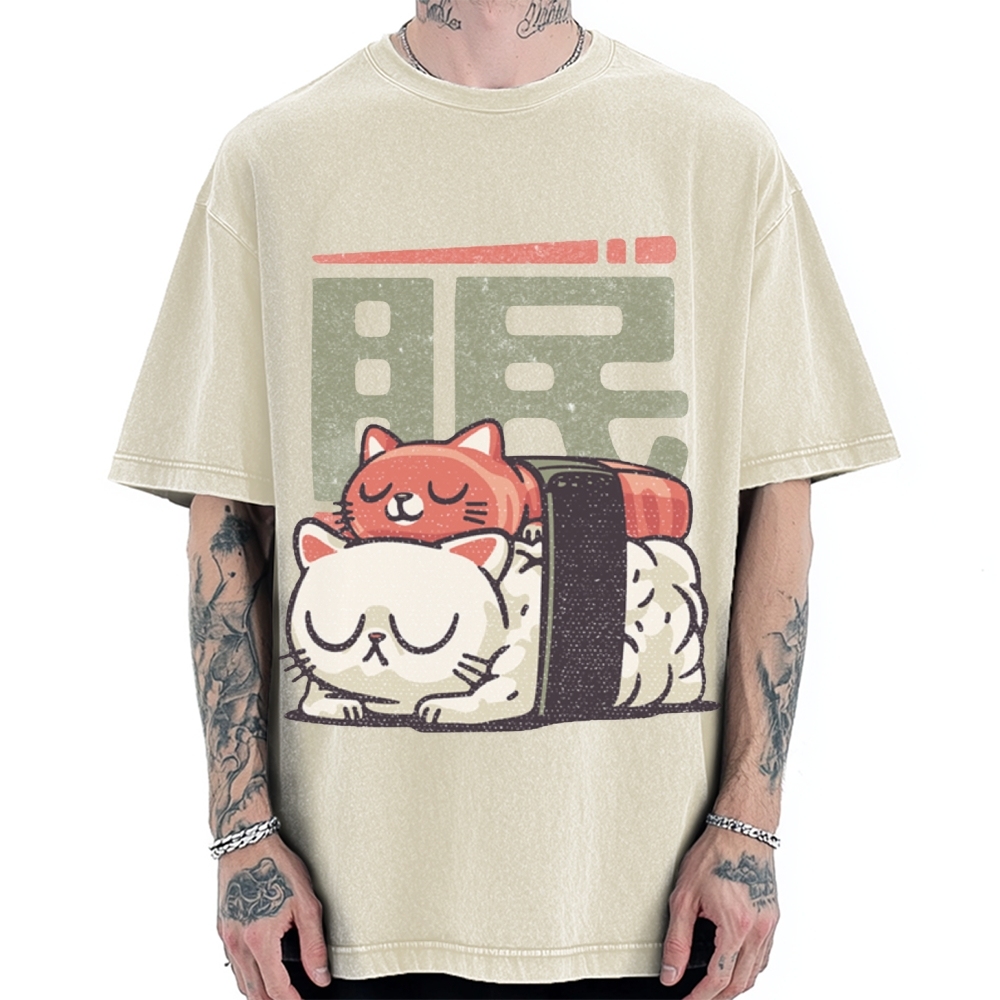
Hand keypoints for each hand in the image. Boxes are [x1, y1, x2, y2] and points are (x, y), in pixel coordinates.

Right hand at [217, 836, 330, 998]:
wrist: (246, 842)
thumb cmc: (277, 866)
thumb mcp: (306, 903)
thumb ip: (314, 945)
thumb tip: (320, 977)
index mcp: (260, 941)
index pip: (276, 990)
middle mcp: (238, 944)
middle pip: (254, 992)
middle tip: (291, 999)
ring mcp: (227, 936)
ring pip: (240, 981)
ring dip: (257, 992)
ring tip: (277, 992)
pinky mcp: (222, 927)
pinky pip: (232, 962)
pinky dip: (245, 974)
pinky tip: (258, 970)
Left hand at [661, 827, 778, 997]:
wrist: (742, 830)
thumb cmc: (714, 854)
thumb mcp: (684, 897)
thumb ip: (676, 940)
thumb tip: (670, 973)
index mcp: (735, 927)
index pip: (718, 979)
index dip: (700, 997)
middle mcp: (758, 930)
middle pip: (740, 983)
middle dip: (718, 996)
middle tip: (698, 996)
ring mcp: (769, 925)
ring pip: (756, 973)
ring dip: (735, 985)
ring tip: (714, 986)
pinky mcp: (773, 917)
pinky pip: (764, 956)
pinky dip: (749, 968)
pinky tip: (735, 964)